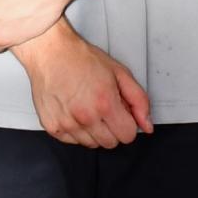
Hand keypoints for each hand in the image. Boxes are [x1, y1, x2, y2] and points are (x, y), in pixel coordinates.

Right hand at [11, 23, 152, 147]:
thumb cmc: (82, 59)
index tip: (121, 113)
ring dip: (94, 131)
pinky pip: (73, 141)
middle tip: (104, 108)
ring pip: (91, 144)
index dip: (127, 123)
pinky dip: (76, 130)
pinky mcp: (53, 127)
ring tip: (87, 107)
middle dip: (112, 128)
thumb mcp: (120, 73)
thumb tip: (147, 125)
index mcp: (105, 104)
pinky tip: (74, 111)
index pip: (128, 135)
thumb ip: (139, 101)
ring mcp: (67, 124)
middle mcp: (85, 117)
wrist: (50, 53)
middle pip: (110, 143)